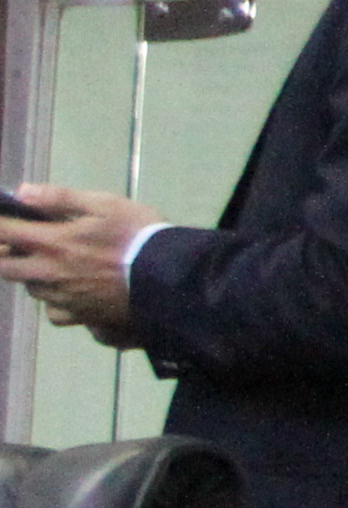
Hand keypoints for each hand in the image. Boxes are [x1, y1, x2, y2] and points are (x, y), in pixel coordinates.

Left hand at [0, 186, 151, 340]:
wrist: (170, 279)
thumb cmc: (139, 236)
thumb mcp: (106, 205)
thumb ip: (61, 198)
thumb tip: (23, 192)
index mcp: (52, 242)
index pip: (5, 232)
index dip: (0, 224)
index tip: (6, 220)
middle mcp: (47, 273)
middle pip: (4, 268)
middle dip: (5, 254)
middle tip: (20, 244)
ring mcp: (62, 298)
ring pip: (30, 289)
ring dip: (33, 276)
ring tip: (54, 266)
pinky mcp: (79, 316)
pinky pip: (54, 312)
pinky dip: (56, 303)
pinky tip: (71, 294)